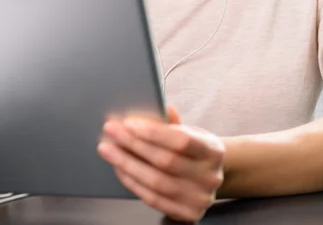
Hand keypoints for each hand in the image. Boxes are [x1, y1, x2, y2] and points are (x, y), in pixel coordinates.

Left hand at [98, 106, 224, 221]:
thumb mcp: (192, 132)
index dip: (153, 132)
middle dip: (133, 144)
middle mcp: (209, 177)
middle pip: (165, 161)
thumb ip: (174, 123)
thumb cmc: (195, 151)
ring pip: (155, 182)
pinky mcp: (186, 215)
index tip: (128, 123)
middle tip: (112, 131)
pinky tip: (120, 168)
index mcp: (212, 151)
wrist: (209, 178)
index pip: (181, 140)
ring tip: (109, 150)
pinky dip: (132, 182)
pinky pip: (152, 199)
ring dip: (127, 164)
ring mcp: (199, 199)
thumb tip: (161, 108)